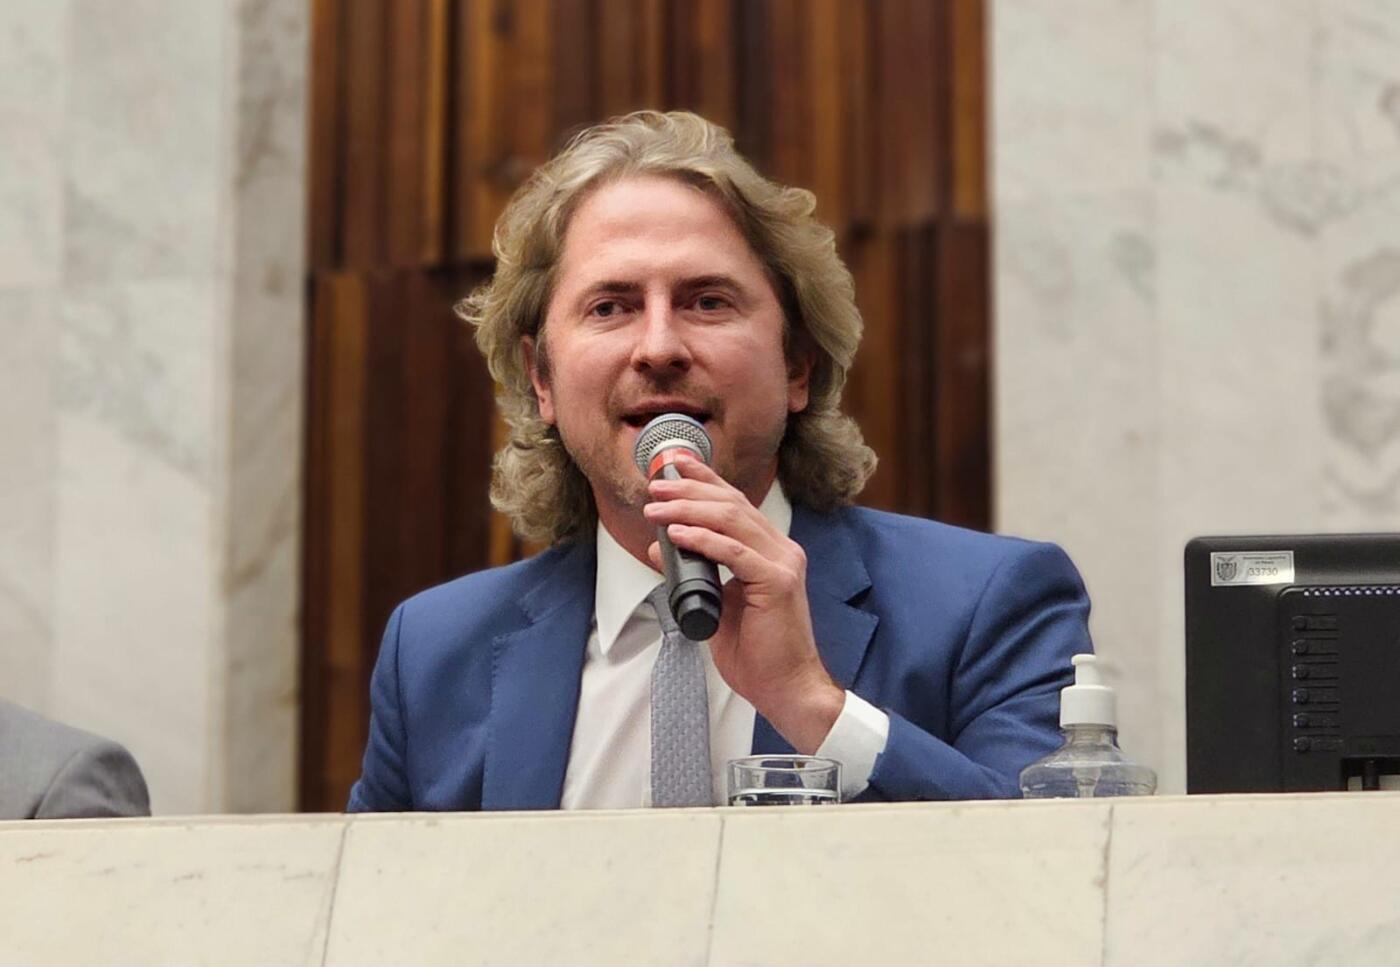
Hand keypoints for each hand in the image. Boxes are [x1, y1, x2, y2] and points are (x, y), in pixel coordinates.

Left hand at [643, 456, 844, 753]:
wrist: (787, 688)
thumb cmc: (757, 653)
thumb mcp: (716, 604)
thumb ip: (694, 575)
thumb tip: (661, 548)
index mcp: (771, 551)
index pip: (735, 504)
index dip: (705, 480)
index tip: (676, 466)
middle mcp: (781, 549)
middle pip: (732, 504)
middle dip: (690, 490)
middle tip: (655, 486)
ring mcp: (783, 563)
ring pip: (731, 520)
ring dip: (688, 510)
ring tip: (656, 509)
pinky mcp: (777, 583)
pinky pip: (734, 552)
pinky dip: (703, 540)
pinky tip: (679, 534)